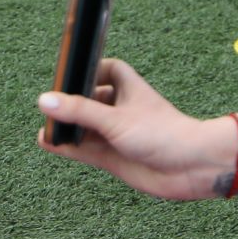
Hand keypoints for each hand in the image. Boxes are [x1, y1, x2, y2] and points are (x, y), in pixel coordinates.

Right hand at [35, 57, 229, 200]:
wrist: (192, 167)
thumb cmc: (163, 133)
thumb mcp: (116, 119)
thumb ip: (80, 111)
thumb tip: (45, 101)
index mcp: (127, 87)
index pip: (102, 71)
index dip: (85, 71)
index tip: (64, 74)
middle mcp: (120, 109)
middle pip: (87, 101)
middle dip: (69, 105)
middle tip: (47, 107)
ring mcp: (116, 133)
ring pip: (84, 127)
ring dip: (66, 128)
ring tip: (45, 129)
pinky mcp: (114, 156)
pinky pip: (84, 149)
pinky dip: (67, 147)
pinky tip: (49, 143)